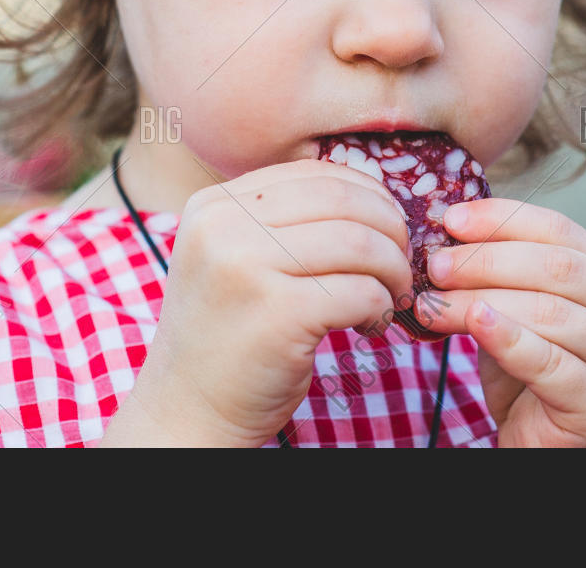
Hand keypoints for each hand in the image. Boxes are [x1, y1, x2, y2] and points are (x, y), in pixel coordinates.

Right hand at [106, 160, 412, 446]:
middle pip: (344, 201)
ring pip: (361, 243)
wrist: (186, 412)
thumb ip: (278, 221)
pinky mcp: (279, 314)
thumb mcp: (232, 259)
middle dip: (391, 231)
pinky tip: (370, 325)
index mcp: (213, 205)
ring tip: (389, 297)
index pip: (314, 174)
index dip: (367, 197)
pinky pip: (362, 292)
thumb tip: (370, 194)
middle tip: (399, 266)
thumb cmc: (226, 337)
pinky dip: (381, 308)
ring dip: (393, 271)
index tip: (385, 231)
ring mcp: (247, 268)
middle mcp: (223, 226)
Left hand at [412, 198, 585, 447]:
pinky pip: (550, 363)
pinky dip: (508, 338)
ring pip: (551, 312)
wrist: (554, 447)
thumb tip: (446, 234)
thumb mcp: (518, 311)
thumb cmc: (533, 372)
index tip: (451, 220)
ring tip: (436, 302)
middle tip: (436, 265)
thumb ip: (500, 274)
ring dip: (482, 299)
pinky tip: (476, 322)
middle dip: (487, 259)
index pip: (560, 231)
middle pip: (557, 267)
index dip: (502, 219)